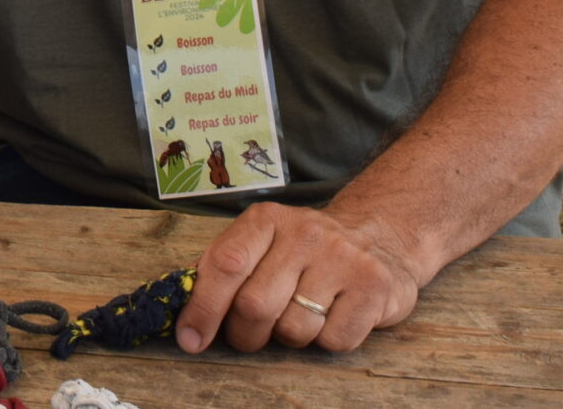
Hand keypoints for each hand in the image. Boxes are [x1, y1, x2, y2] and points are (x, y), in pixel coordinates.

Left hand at [175, 201, 421, 354]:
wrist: (379, 237)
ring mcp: (342, 258)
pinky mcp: (374, 286)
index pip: (226, 264)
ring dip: (290, 338)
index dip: (203, 307)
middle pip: (255, 306)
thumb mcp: (262, 242)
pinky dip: (327, 342)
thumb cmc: (304, 251)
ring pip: (294, 329)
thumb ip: (224, 268)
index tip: (190, 339)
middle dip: (246, 334)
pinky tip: (334, 317)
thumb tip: (184, 310)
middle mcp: (304, 232)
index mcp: (266, 219)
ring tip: (302, 314)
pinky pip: (334, 341)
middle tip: (252, 334)